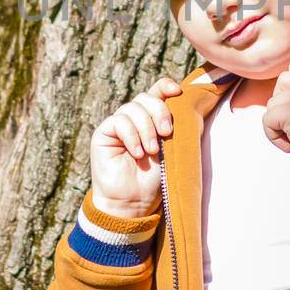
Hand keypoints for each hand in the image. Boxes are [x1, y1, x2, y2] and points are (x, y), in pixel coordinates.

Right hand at [89, 76, 181, 217]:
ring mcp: (118, 125)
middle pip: (146, 97)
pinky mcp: (103, 133)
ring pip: (133, 108)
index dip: (165, 86)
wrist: (134, 203)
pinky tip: (137, 153)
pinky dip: (131, 136)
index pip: (157, 92)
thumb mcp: (171, 149)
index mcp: (152, 119)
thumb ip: (174, 126)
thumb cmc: (155, 180)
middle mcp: (134, 119)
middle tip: (167, 134)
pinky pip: (119, 121)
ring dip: (146, 129)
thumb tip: (186, 102)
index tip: (177, 92)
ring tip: (151, 151)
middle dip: (159, 112)